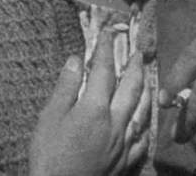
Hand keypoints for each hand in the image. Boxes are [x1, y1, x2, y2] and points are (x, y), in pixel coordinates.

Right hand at [28, 30, 150, 175]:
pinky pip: (143, 137)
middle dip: (134, 66)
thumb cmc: (50, 156)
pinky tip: (144, 119)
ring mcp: (125, 143)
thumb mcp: (49, 118)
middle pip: (131, 87)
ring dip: (145, 89)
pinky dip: (145, 122)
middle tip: (137, 51)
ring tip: (146, 76)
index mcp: (95, 108)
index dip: (106, 50)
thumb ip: (65, 87)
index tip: (108, 34)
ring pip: (142, 109)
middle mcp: (116, 122)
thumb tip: (76, 59)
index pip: (104, 71)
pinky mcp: (128, 161)